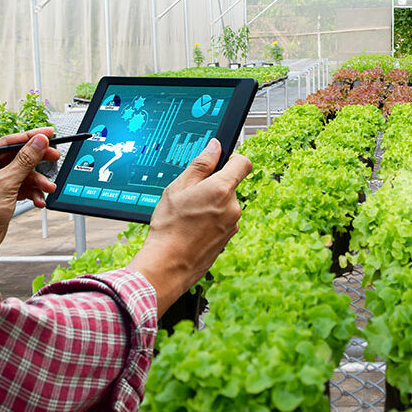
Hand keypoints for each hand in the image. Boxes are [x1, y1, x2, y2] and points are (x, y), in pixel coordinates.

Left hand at [0, 129, 61, 263]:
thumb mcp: (6, 184)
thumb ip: (25, 161)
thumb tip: (38, 142)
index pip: (9, 142)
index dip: (30, 137)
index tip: (48, 133)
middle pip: (19, 156)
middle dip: (37, 161)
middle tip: (54, 157)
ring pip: (23, 173)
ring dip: (37, 181)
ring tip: (47, 188)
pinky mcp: (3, 193)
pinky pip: (22, 186)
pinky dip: (32, 192)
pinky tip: (38, 199)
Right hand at [126, 139, 250, 314]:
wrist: (168, 265)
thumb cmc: (169, 226)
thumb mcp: (178, 188)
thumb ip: (200, 165)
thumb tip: (215, 147)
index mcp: (221, 189)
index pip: (243, 163)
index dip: (233, 158)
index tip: (221, 161)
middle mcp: (233, 206)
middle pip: (230, 185)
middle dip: (214, 186)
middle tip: (191, 195)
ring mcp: (233, 224)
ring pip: (225, 205)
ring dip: (212, 205)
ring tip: (189, 215)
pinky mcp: (229, 238)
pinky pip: (223, 221)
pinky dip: (212, 221)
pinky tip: (193, 228)